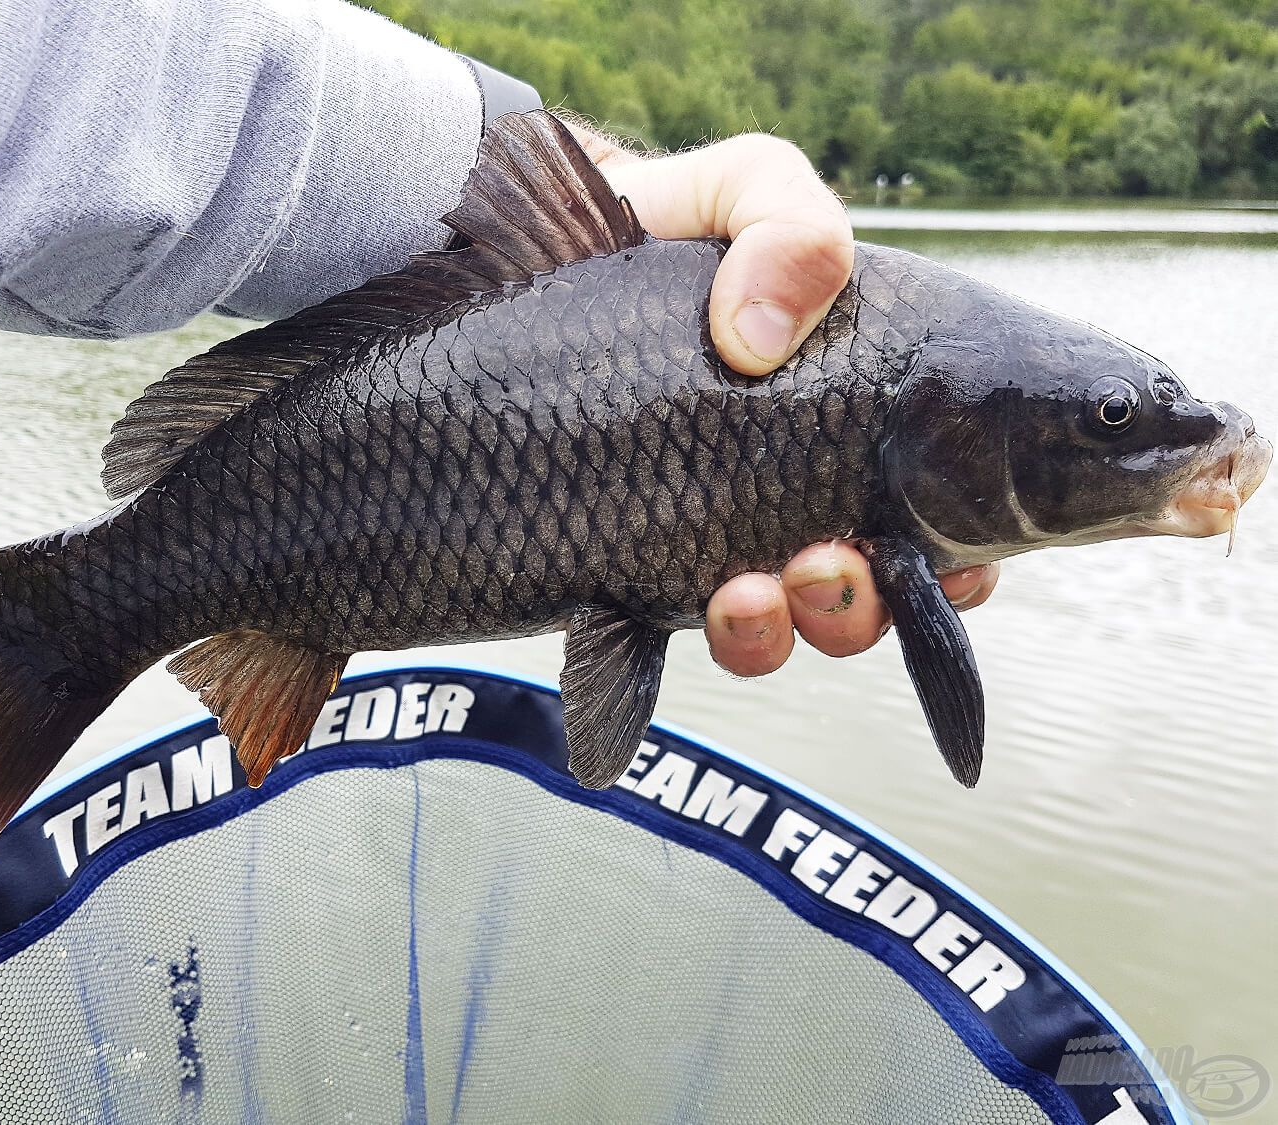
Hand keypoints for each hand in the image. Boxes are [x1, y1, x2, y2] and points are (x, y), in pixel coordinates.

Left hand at [562, 118, 999, 674]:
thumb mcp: (746, 189)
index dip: (959, 568)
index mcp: (848, 425)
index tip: (951, 568)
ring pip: (777, 628)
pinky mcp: (628, 561)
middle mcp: (790, 494)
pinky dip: (698, 632)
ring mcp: (709, 534)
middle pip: (861, 595)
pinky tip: (663, 604)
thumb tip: (758, 342)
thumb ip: (793, 229)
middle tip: (823, 564)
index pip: (935, 523)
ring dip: (780, 630)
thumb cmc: (663, 221)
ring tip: (746, 595)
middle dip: (857, 607)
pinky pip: (667, 634)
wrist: (528, 254)